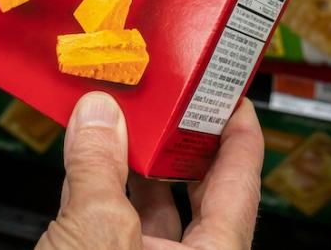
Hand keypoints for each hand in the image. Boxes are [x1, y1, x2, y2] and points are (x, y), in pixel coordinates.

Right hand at [38, 94, 262, 249]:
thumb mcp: (95, 232)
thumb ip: (98, 169)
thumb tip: (97, 116)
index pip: (241, 185)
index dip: (241, 136)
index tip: (232, 99)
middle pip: (199, 196)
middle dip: (182, 145)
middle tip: (178, 104)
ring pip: (153, 213)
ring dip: (137, 166)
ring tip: (124, 123)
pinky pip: (117, 225)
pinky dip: (105, 192)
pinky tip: (89, 164)